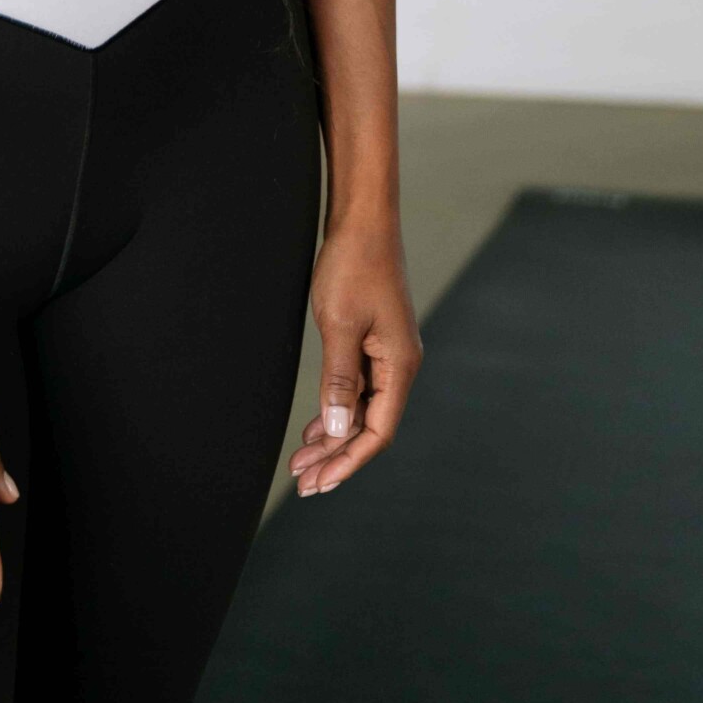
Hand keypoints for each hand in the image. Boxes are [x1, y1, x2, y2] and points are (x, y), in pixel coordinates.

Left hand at [289, 214, 421, 497]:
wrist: (363, 218)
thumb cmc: (353, 265)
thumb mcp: (339, 324)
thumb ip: (339, 380)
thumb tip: (339, 431)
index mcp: (399, 366)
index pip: (377, 432)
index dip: (348, 461)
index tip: (318, 483)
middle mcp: (399, 364)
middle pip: (370, 425)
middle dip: (337, 456)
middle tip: (303, 482)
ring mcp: (388, 352)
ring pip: (363, 408)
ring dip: (334, 435)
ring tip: (303, 460)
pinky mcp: (375, 339)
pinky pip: (359, 386)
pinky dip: (337, 407)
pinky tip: (318, 424)